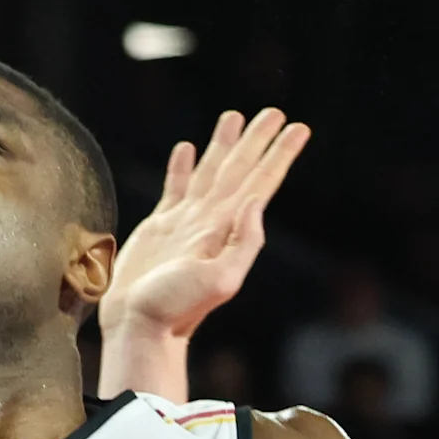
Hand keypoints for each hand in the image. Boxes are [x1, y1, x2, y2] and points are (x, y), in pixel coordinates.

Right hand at [100, 109, 309, 350]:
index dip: (279, 155)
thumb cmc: (176, 308)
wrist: (140, 326)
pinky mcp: (160, 227)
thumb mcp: (221, 280)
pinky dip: (182, 167)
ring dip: (223, 145)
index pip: (260, 182)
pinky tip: (188, 149)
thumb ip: (243, 242)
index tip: (298, 129)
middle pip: (239, 169)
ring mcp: (186, 222)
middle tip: (274, 112)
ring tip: (233, 117)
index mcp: (228, 228)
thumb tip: (256, 201)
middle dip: (256, 140)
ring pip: (209, 172)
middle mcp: (211, 220)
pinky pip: (175, 187)